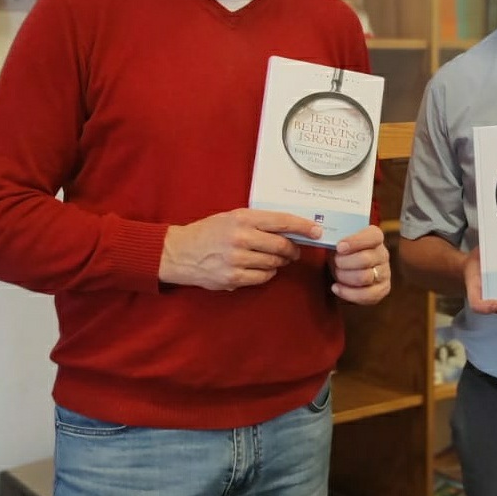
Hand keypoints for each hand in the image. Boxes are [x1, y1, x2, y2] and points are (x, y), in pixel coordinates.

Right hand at [159, 208, 322, 290]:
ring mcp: (237, 259)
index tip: (317, 231)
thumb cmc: (209, 232)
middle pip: (282, 246)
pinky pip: (263, 278)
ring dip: (278, 263)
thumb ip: (258, 222)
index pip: (282, 221)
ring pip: (274, 263)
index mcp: (243, 218)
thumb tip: (290, 230)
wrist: (179, 252)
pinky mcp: (233, 278)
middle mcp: (241, 237)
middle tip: (293, 251)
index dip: (303, 227)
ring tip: (271, 259)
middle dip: (292, 250)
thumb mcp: (232, 218)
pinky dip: (266, 274)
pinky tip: (259, 269)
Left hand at [329, 224, 390, 305]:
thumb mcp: (339, 241)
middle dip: (344, 262)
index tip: (339, 247)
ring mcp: (385, 272)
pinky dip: (348, 293)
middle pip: (365, 259)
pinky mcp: (382, 289)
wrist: (346, 267)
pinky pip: (367, 295)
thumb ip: (336, 238)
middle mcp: (383, 254)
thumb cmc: (343, 252)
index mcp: (375, 237)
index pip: (373, 236)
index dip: (356, 242)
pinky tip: (336, 287)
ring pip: (364, 277)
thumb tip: (322, 235)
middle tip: (335, 262)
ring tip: (337, 273)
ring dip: (345, 277)